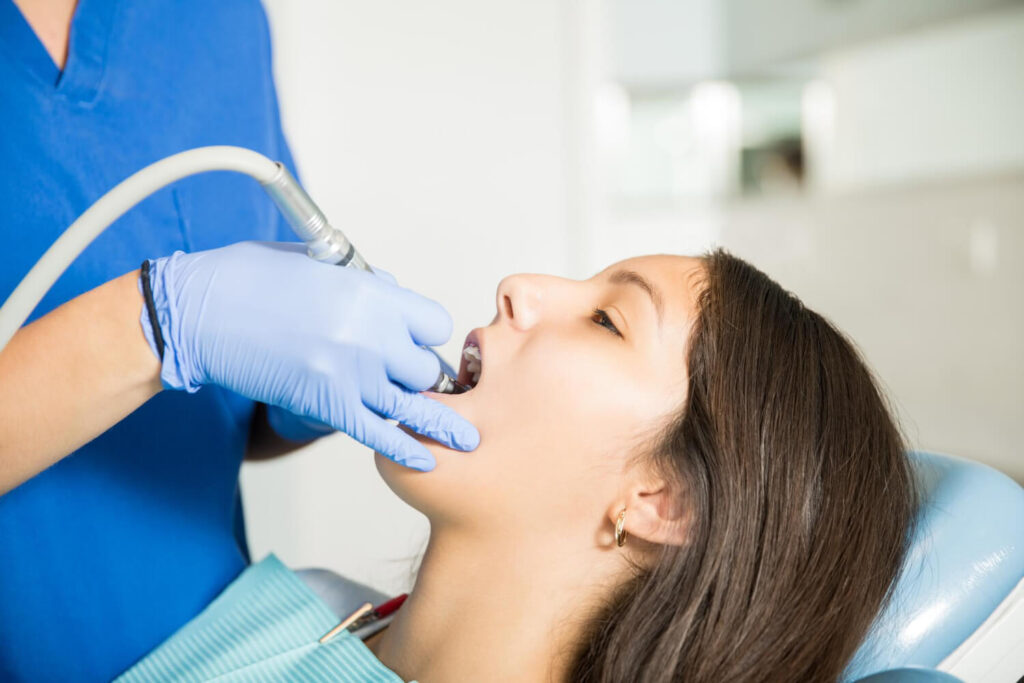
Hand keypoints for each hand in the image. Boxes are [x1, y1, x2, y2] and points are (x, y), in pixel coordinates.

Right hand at [141, 241, 477, 469]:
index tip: (414, 338)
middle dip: (419, 371)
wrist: (197, 314)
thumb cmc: (251, 279)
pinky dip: (406, 449)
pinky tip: (428, 460)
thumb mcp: (320, 263)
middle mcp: (370, 335)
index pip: (434, 323)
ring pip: (413, 404)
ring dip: (439, 420)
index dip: (425, 332)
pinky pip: (379, 434)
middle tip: (408, 377)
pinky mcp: (326, 405)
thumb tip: (395, 302)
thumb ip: (366, 284)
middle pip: (427, 366)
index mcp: (371, 293)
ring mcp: (350, 374)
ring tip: (468, 439)